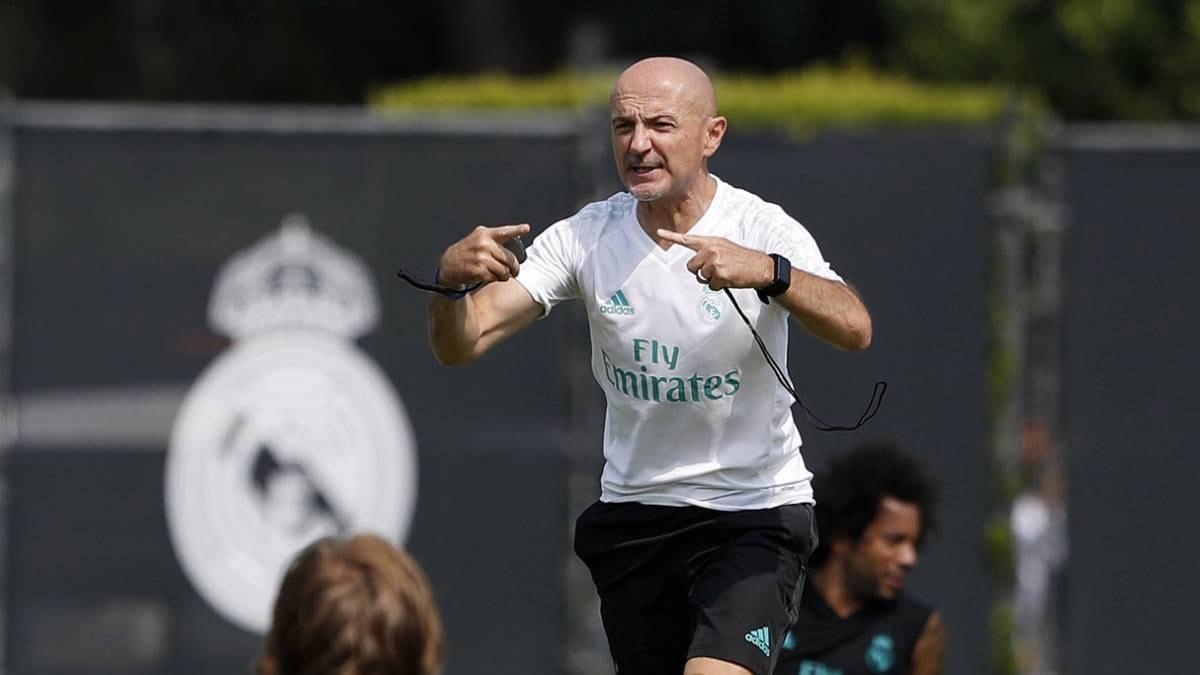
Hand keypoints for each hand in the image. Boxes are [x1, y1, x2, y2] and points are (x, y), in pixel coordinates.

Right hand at [439, 224, 529, 286]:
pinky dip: (494, 279)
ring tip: (500, 275)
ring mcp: (481, 257)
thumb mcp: (477, 240)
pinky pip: (495, 278)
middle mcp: (483, 244)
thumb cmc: (467, 253)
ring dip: (504, 276)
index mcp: (484, 234)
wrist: (449, 265)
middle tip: (514, 272)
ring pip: (504, 270)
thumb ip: (493, 240)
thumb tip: (516, 243)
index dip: (517, 229)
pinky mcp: (478, 270)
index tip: (526, 228)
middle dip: (514, 268)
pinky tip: (488, 277)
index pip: (504, 232)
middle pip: (510, 258)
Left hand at [657, 229, 772, 290]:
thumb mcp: (725, 247)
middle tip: (717, 270)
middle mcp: (710, 249)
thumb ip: (709, 251)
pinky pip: (711, 286)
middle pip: (691, 267)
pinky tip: (730, 278)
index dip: (671, 236)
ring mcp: (714, 261)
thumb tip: (698, 262)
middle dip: (701, 272)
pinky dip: (719, 286)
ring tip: (726, 273)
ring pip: (701, 277)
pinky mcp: (719, 273)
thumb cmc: (742, 259)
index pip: (687, 239)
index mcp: (710, 242)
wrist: (760, 266)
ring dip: (711, 279)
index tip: (659, 231)